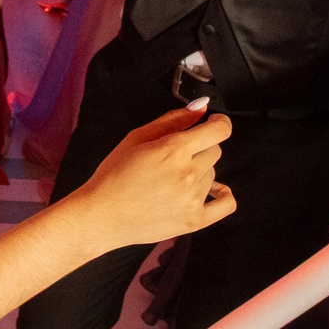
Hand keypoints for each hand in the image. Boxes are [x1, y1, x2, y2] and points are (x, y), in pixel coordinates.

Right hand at [73, 103, 235, 252]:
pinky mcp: (195, 220)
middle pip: (215, 151)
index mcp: (173, 150)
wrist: (102, 216)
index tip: (213, 125)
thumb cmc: (114, 176)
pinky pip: (226, 203)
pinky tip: (210, 190)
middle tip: (175, 158)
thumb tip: (201, 107)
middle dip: (199, 149)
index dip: (218, 123)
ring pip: (213, 174)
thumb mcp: (137, 138)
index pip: (219, 130)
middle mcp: (187, 174)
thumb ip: (173, 119)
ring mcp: (193, 199)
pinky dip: (222, 194)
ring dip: (199, 172)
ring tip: (172, 180)